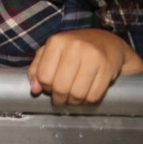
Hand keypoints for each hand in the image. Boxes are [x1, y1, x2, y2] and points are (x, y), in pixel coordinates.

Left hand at [27, 28, 142, 104]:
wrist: (107, 41)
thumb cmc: (75, 48)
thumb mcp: (51, 51)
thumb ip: (37, 68)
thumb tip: (34, 89)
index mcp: (57, 41)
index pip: (44, 76)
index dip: (45, 87)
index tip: (49, 88)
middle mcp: (75, 46)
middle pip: (60, 87)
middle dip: (59, 98)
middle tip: (61, 97)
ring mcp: (93, 56)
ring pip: (77, 94)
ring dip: (73, 101)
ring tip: (72, 96)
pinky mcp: (108, 68)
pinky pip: (94, 95)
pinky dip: (87, 100)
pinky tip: (86, 93)